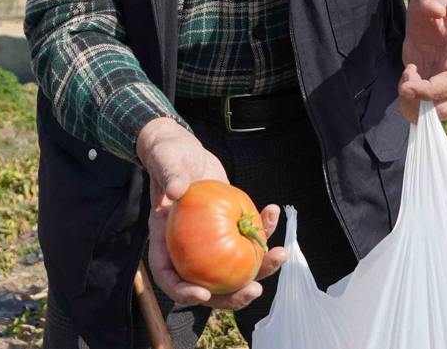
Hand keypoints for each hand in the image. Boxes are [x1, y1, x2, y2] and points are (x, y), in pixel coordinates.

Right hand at [136, 118, 286, 309]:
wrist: (186, 151)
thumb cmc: (168, 157)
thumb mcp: (165, 161)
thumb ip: (168, 174)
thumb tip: (174, 190)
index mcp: (165, 243)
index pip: (170, 277)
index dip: (184, 293)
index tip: (203, 294)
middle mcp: (188, 250)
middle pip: (208, 285)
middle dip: (233, 295)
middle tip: (255, 290)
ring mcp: (211, 243)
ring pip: (236, 268)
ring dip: (262, 267)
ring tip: (281, 255)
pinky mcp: (229, 228)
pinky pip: (248, 238)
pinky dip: (263, 229)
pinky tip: (273, 212)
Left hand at [399, 0, 446, 122]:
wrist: (430, 14)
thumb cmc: (432, 2)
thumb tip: (435, 9)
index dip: (431, 90)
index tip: (407, 86)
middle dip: (421, 104)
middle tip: (404, 84)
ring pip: (436, 112)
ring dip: (414, 103)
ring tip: (407, 76)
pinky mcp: (438, 91)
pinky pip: (426, 108)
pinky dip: (412, 101)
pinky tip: (409, 77)